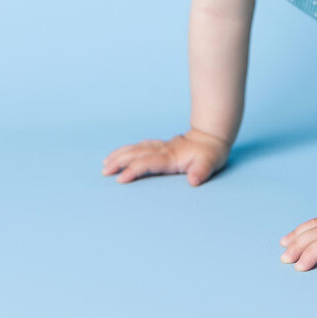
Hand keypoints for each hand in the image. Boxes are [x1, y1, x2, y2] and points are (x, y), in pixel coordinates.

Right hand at [101, 128, 229, 185]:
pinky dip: (129, 149)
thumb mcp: (210, 164)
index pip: (148, 163)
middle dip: (120, 161)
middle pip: (137, 154)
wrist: (212, 137)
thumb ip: (201, 172)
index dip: (134, 170)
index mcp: (171, 157)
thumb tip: (193, 181)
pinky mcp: (161, 146)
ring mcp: (161, 147)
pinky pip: (141, 146)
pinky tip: (121, 153)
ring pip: (137, 148)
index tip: (120, 179)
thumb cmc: (210, 154)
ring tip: (106, 163)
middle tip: (104, 171)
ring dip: (121, 154)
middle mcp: (163, 150)